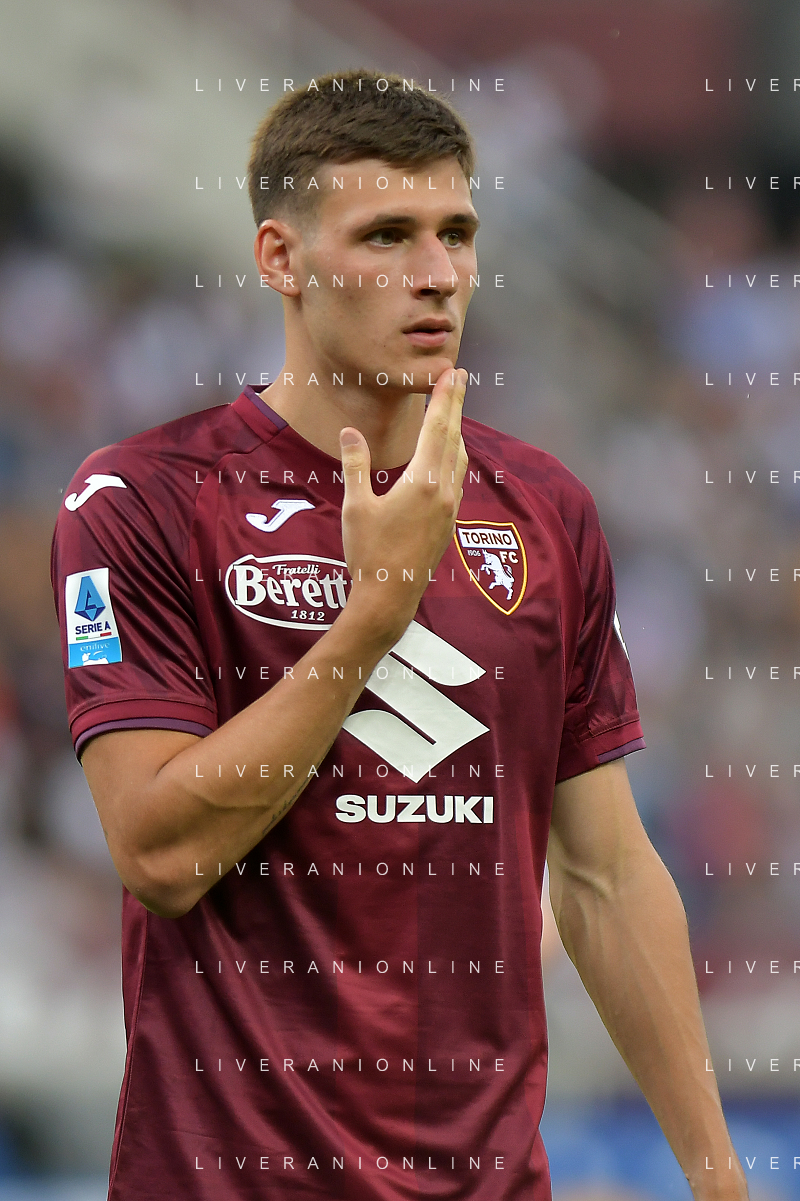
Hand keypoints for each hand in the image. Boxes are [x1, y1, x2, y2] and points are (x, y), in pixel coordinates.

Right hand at [339, 367, 467, 638]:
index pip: (436, 429)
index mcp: (422, 482)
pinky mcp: (448, 522)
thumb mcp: (356, 507)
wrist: (390, 597)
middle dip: (455, 405)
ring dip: (456, 430)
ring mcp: (449, 508)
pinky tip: (450, 456)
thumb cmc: (369, 554)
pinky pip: (457, 478)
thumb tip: (349, 431)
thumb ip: (356, 465)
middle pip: (452, 437)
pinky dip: (455, 456)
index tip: (450, 374)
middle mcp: (443, 491)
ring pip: (459, 458)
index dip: (443, 398)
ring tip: (453, 411)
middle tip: (459, 378)